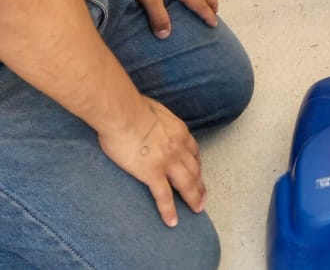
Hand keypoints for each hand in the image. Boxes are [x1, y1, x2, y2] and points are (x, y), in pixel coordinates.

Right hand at [97, 97, 205, 226]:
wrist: (124, 113)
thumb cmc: (133, 107)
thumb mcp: (154, 111)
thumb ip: (156, 122)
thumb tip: (148, 123)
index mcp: (179, 131)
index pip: (193, 151)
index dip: (197, 164)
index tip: (198, 172)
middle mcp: (179, 147)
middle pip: (194, 169)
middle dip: (201, 184)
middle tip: (204, 197)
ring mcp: (167, 162)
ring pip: (186, 184)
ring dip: (194, 197)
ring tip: (197, 209)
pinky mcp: (152, 173)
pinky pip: (164, 196)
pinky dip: (169, 210)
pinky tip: (172, 221)